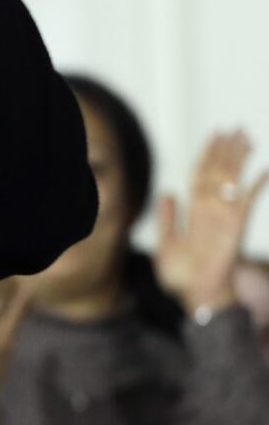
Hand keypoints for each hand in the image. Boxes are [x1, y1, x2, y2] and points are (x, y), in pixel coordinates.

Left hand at [155, 130, 267, 311]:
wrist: (196, 295)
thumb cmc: (183, 275)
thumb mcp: (166, 243)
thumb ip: (167, 217)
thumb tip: (168, 191)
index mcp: (195, 211)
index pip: (201, 174)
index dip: (207, 154)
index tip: (215, 134)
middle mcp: (210, 209)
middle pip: (218, 171)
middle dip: (227, 150)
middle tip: (238, 128)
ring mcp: (223, 217)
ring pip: (230, 180)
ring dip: (239, 159)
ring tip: (248, 138)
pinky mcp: (234, 227)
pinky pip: (246, 201)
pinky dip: (255, 185)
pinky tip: (265, 170)